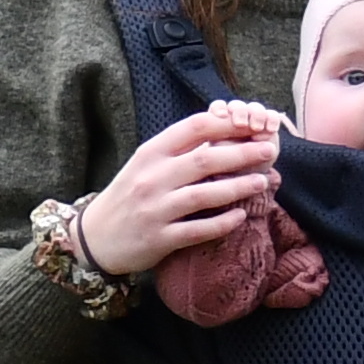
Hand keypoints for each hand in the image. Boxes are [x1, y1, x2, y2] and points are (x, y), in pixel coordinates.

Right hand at [79, 99, 285, 278]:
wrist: (94, 237)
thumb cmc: (129, 195)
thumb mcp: (146, 164)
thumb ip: (179, 150)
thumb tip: (224, 130)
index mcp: (150, 153)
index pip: (192, 128)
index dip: (227, 124)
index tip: (252, 124)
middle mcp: (151, 178)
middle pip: (204, 160)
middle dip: (241, 154)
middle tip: (269, 150)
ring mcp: (154, 210)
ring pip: (203, 195)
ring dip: (237, 187)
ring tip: (263, 181)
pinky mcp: (159, 238)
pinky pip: (197, 230)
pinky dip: (221, 223)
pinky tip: (240, 216)